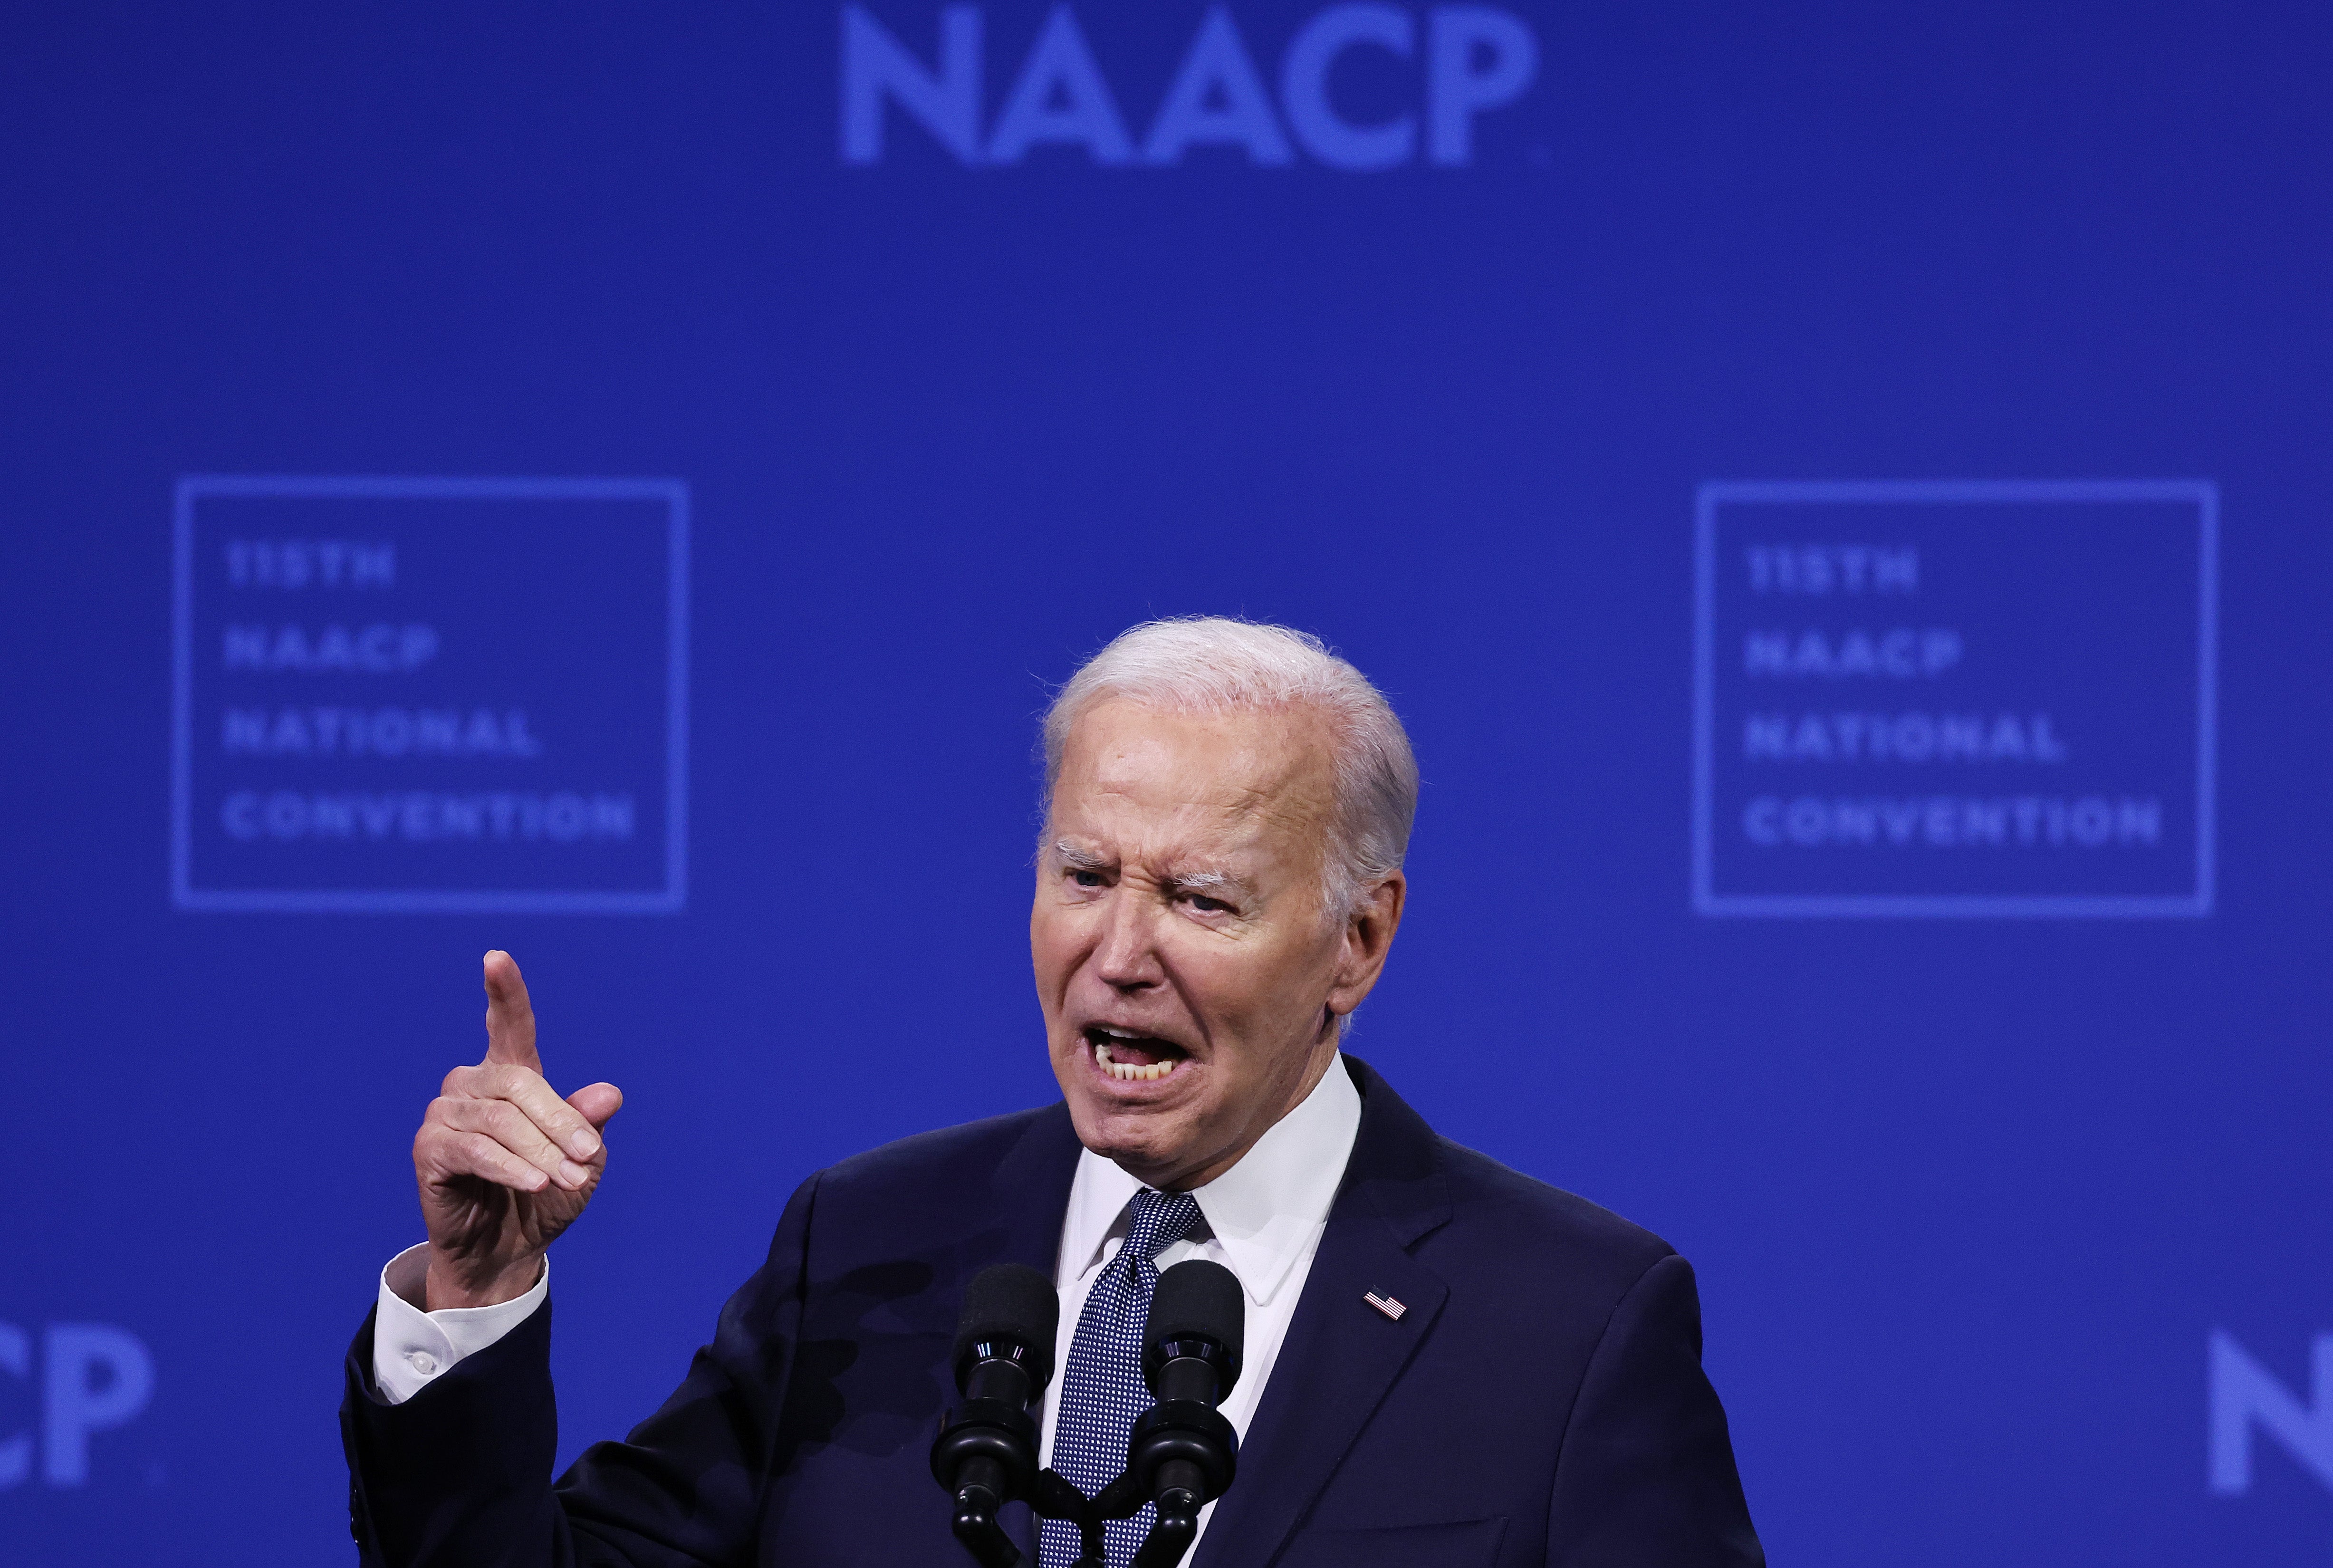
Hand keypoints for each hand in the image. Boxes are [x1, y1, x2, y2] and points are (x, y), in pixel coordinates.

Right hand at [412, 950, 623, 1309]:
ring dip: (539, 1152)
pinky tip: (534, 1184)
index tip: (495, 957)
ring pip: (500, 1121)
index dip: (504, 992)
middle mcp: (472, 1085)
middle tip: (586, 1159)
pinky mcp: (430, 1150)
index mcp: (510, 1076)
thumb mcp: (582, 1162)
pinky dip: (511, 1167)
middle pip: (520, 1085)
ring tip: (564, 1181)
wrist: (509, 1251)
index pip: (508, 1025)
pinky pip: (476, 1150)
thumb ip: (589, 1126)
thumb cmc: (546, 1198)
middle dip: (559, 1122)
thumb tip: (609, 1094)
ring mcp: (445, 1115)